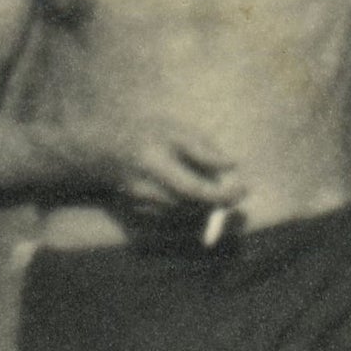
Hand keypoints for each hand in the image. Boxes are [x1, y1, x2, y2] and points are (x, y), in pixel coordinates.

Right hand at [76, 121, 245, 212]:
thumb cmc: (147, 134)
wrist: (106, 150)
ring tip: (210, 187)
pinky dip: (188, 211)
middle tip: (234, 190)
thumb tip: (233, 166)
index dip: (221, 194)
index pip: (194, 189)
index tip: (244, 189)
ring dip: (205, 207)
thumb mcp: (176, 130)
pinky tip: (190, 195)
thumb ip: (204, 148)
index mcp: (155, 163)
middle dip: (217, 201)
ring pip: (185, 215)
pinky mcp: (138, 217)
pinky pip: (174, 219)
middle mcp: (146, 190)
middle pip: (193, 207)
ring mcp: (140, 207)